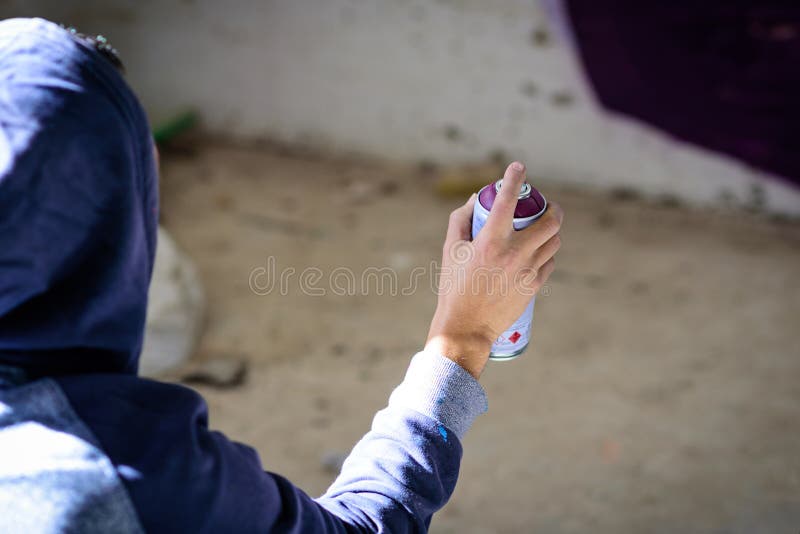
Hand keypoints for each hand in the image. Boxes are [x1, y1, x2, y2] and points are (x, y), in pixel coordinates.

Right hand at [426, 161, 562, 378]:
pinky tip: (537, 253)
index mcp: (491, 240)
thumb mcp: (451, 250)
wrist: (466, 327)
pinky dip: (546, 253)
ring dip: (550, 230)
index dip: (515, 178)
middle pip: (551, 220)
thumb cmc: (454, 288)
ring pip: (554, 241)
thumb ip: (461, 220)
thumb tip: (475, 199)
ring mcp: (528, 270)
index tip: (518, 167)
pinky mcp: (534, 286)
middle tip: (546, 205)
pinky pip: (550, 262)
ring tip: (541, 229)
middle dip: (552, 207)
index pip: (508, 199)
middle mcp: (514, 252)